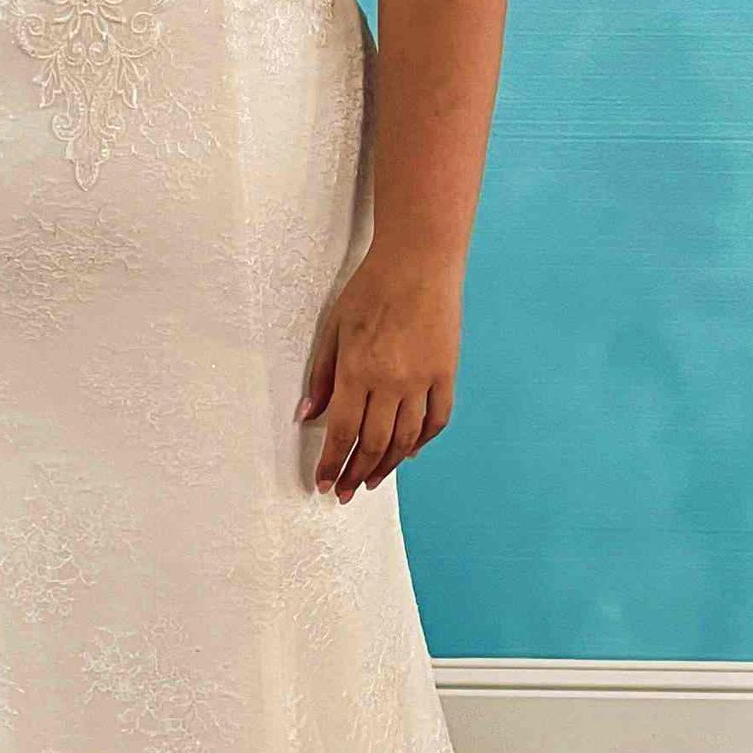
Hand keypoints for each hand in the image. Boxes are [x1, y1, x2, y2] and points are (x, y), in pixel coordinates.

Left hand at [295, 249, 460, 499]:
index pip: (342, 432)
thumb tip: (307, 417)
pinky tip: (407, 453)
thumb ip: (321, 376)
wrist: (419, 260)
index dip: (332, 463)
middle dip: (356, 473)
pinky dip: (422, 442)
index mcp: (358, 370)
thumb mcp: (334, 328)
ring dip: (386, 465)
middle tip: (345, 492)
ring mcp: (423, 380)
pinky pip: (436, 419)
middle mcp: (391, 382)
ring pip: (405, 440)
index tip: (325, 484)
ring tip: (371, 480)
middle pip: (373, 443)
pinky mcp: (446, 373)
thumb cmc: (371, 288)